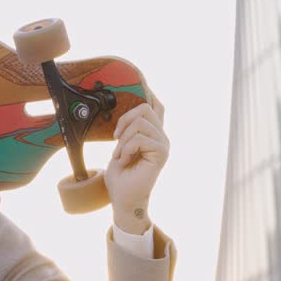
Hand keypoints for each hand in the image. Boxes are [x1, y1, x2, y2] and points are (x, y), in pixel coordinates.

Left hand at [104, 91, 168, 233]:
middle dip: (124, 121)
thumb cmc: (120, 175)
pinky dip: (126, 148)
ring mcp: (164, 144)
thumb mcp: (120, 146)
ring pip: (140, 123)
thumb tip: (129, 111)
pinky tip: (125, 159)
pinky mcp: (162, 153)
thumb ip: (128, 129)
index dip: (148, 93)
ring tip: (121, 155)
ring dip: (123, 140)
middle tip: (116, 140)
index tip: (140, 83)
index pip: (156, 106)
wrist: (122, 197)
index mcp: (152, 132)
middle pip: (145, 108)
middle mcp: (161, 136)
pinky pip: (140, 138)